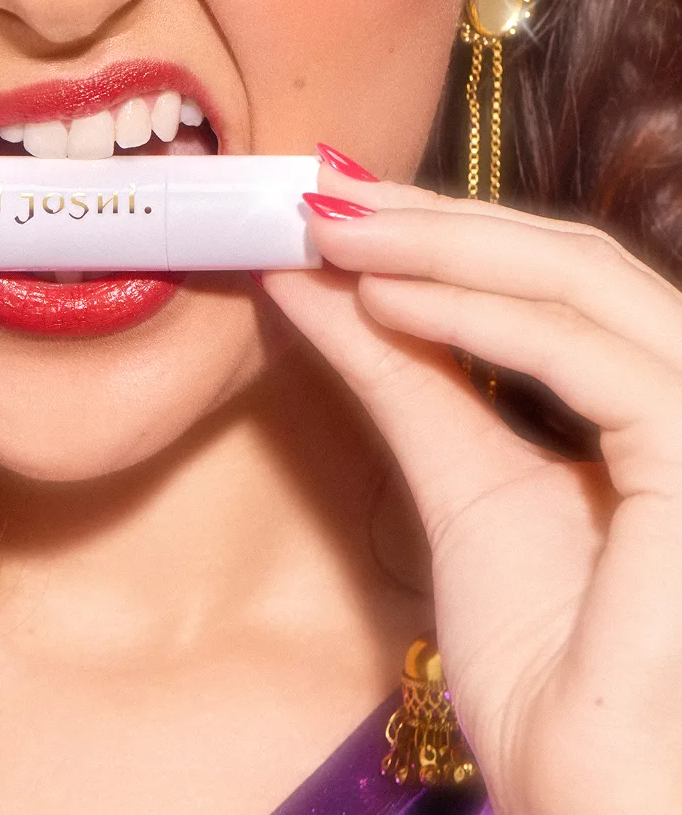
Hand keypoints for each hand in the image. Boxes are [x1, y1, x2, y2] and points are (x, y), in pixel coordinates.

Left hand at [262, 161, 681, 814]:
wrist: (585, 797)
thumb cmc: (546, 667)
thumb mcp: (455, 478)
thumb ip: (396, 370)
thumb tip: (306, 277)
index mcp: (659, 402)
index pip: (563, 277)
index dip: (451, 228)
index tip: (342, 204)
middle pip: (577, 260)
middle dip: (439, 220)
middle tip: (325, 198)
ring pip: (586, 282)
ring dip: (446, 246)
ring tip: (335, 234)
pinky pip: (591, 358)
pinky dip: (478, 314)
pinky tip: (383, 298)